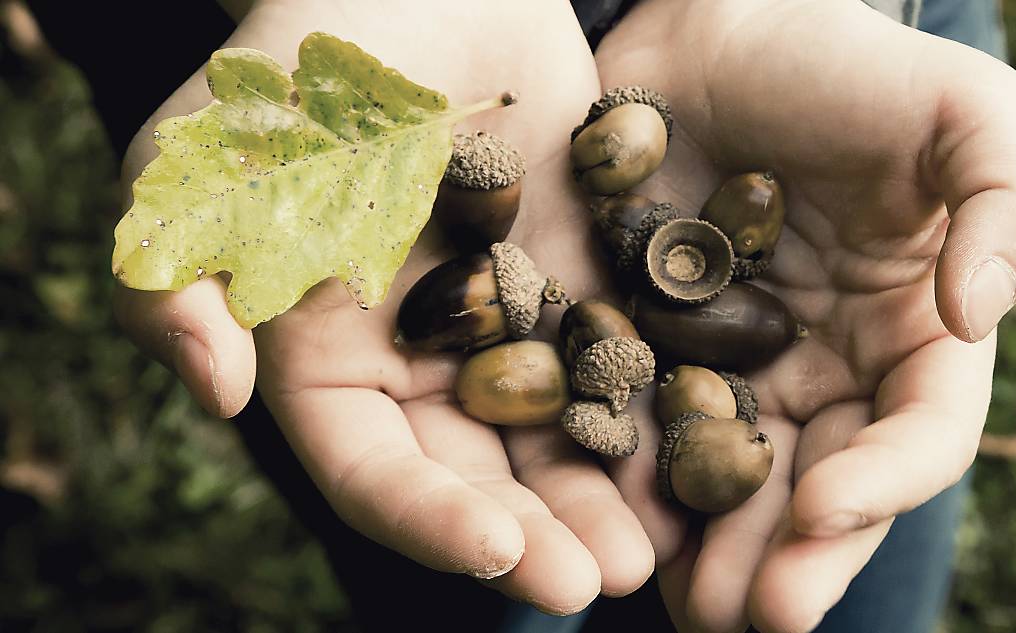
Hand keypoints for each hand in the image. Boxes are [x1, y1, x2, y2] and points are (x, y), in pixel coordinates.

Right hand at [112, 0, 652, 613]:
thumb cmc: (303, 62)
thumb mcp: (206, 156)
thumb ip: (178, 272)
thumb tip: (217, 390)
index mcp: (327, 358)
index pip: (372, 469)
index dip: (428, 520)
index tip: (500, 557)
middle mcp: (421, 362)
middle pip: (477, 476)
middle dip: (536, 537)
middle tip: (603, 585)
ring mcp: (510, 326)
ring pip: (558, 435)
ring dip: (604, 497)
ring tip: (660, 552)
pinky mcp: (582, 281)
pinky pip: (622, 357)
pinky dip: (656, 408)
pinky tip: (703, 448)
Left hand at [595, 1, 1015, 630]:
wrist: (718, 34)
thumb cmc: (848, 68)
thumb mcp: (961, 111)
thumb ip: (1008, 204)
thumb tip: (978, 313)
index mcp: (910, 335)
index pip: (918, 430)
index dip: (885, 479)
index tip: (827, 507)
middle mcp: (824, 369)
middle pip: (819, 482)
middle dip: (789, 554)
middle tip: (750, 615)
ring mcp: (733, 366)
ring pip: (728, 477)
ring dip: (709, 546)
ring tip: (682, 602)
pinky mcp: (648, 344)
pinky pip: (637, 422)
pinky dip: (627, 479)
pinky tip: (606, 524)